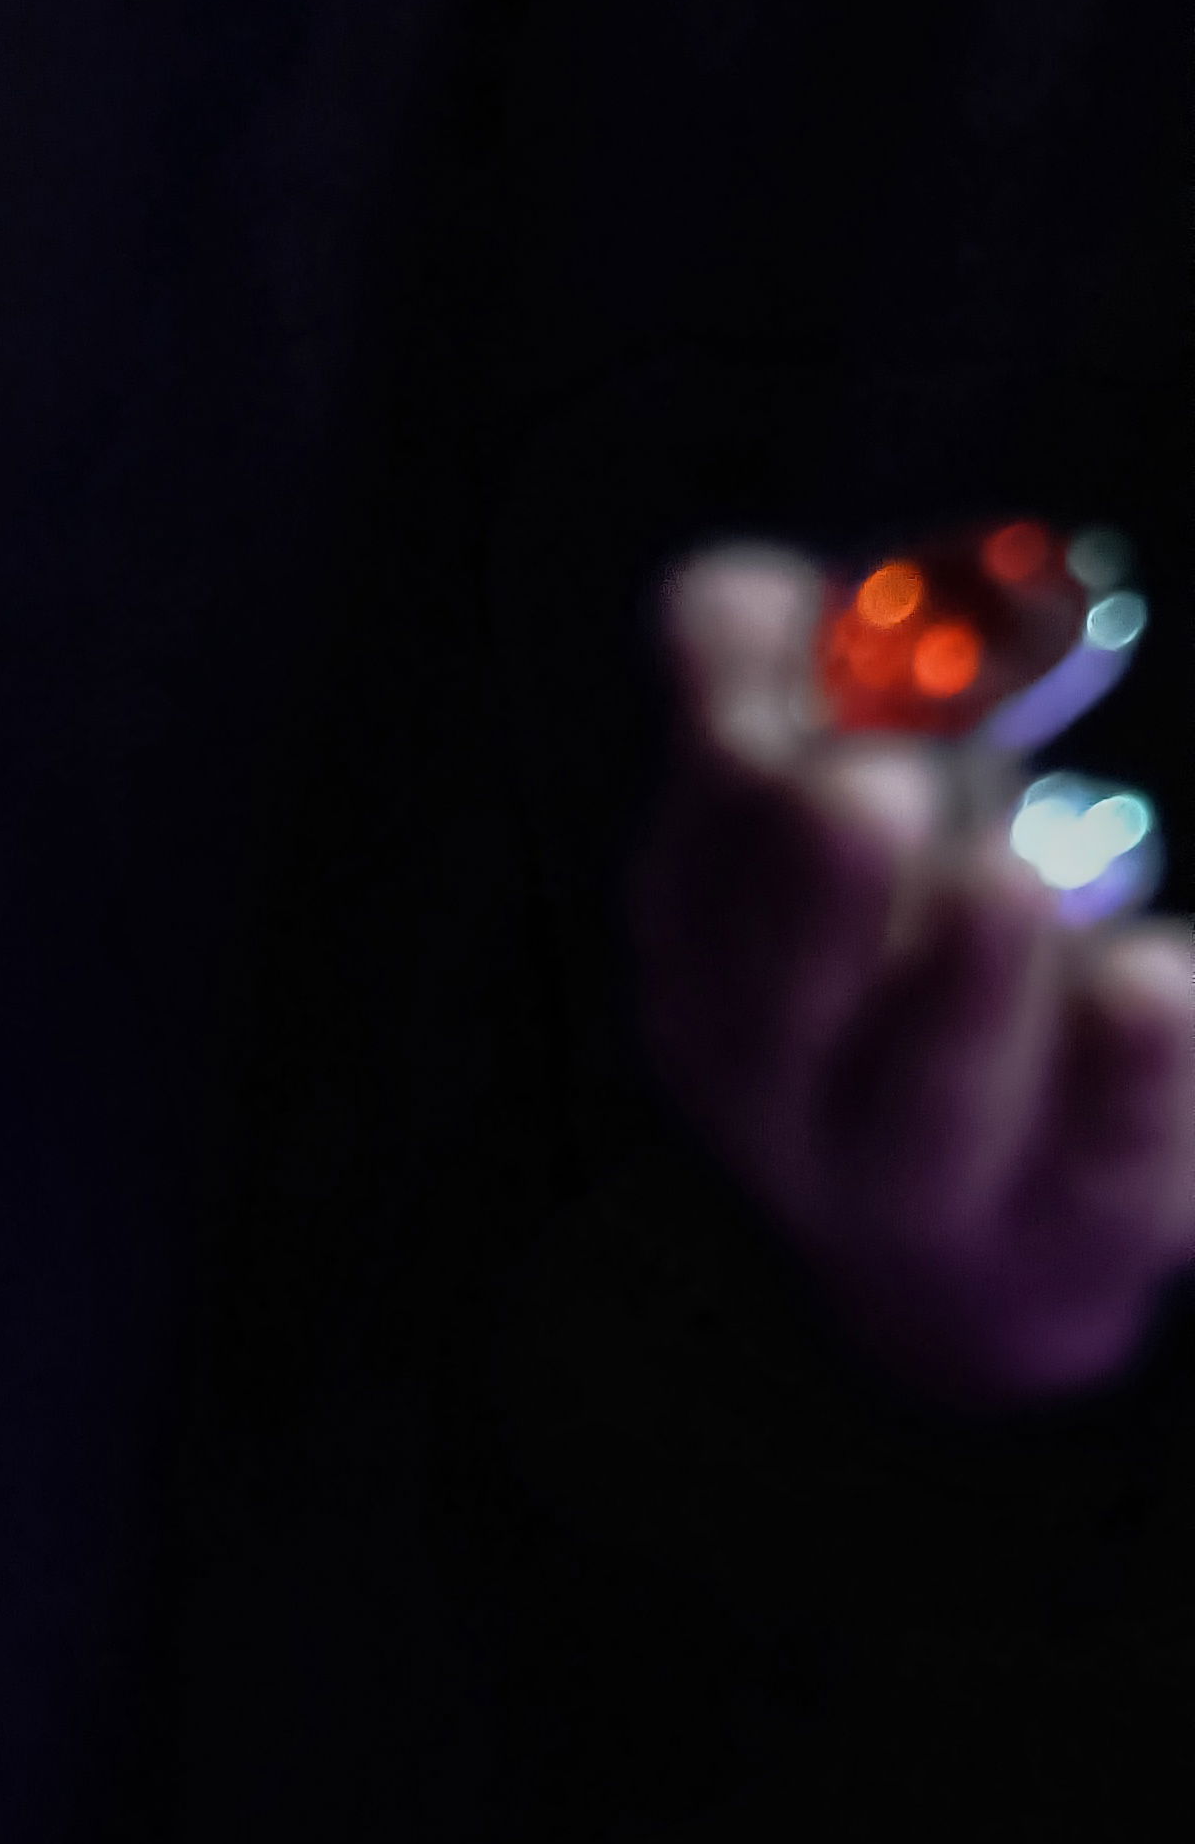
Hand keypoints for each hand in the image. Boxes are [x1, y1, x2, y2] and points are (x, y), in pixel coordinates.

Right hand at [635, 543, 1194, 1397]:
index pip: (695, 891)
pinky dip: (1131, 1078)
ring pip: (930, 1102)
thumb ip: (782, 697)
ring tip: (1005, 876)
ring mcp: (933, 1187)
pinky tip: (1152, 982)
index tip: (786, 667)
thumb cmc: (910, 981)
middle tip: (867, 787)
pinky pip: (1108, 1159)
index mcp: (712, 988)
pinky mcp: (1089, 1221)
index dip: (731, 781)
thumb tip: (730, 594)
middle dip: (817, 898)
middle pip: (775, 1018)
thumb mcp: (840, 826)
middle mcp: (792, 1106)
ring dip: (963, 988)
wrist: (997, 1250)